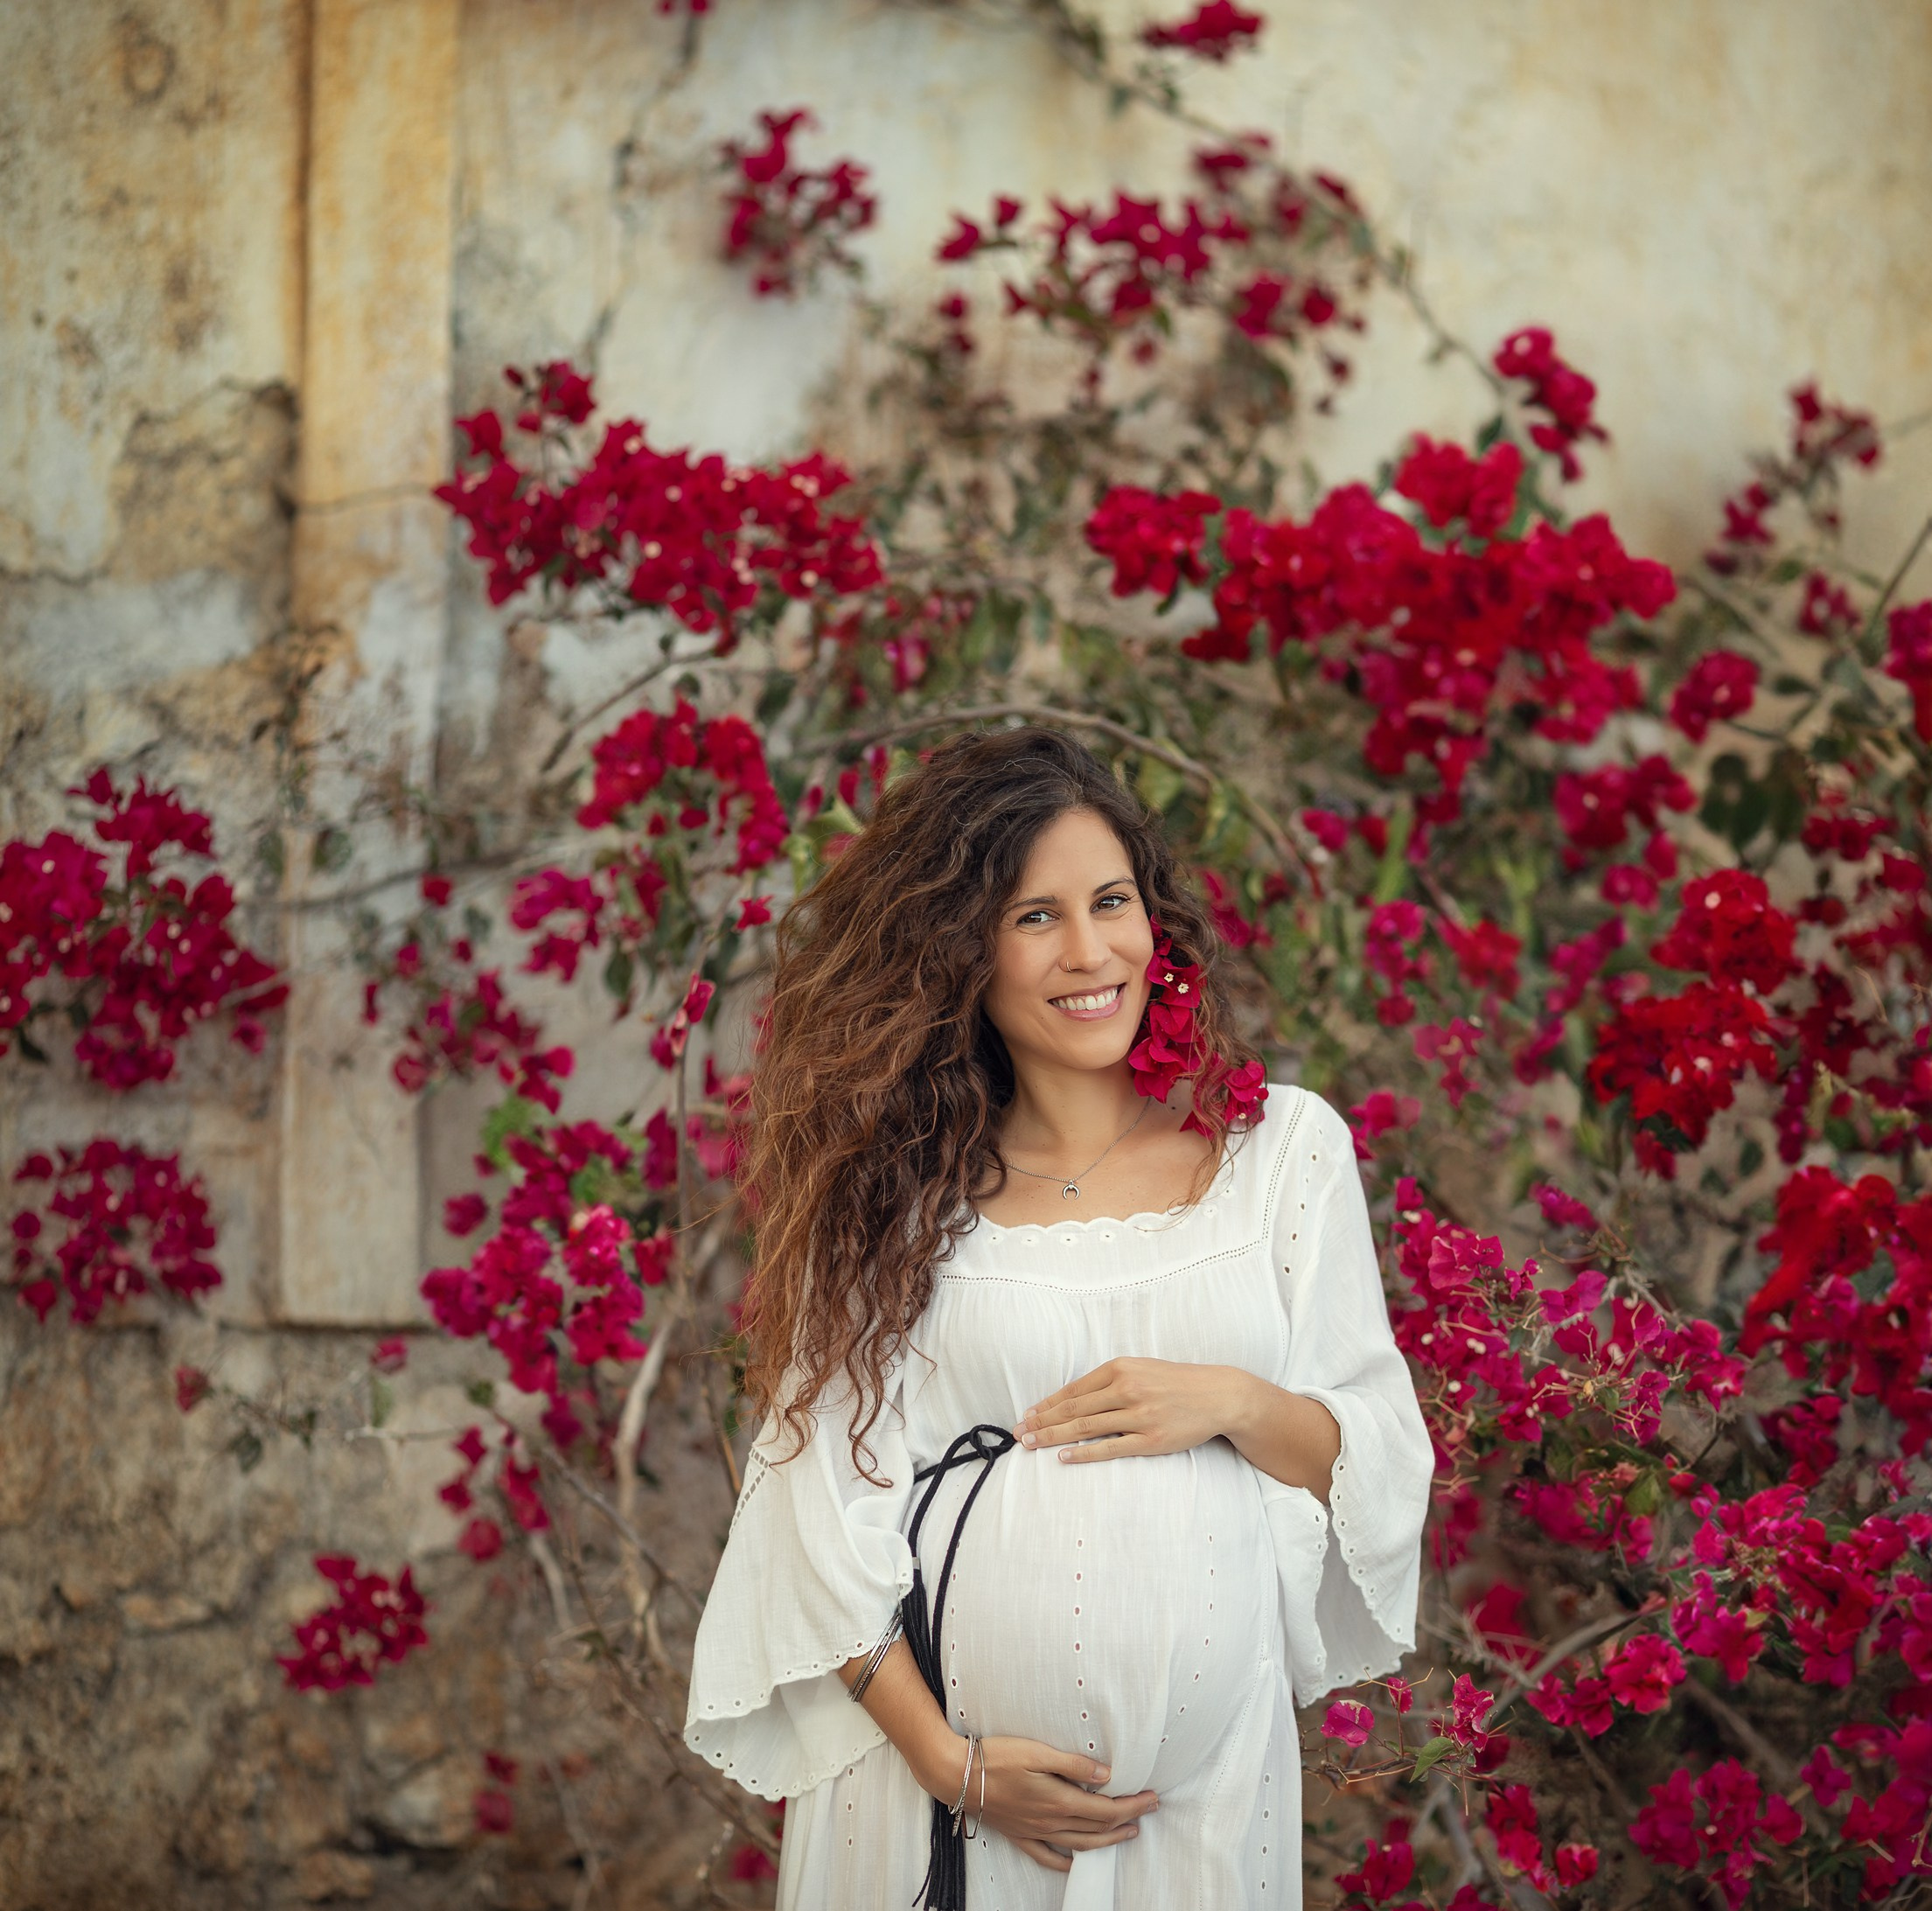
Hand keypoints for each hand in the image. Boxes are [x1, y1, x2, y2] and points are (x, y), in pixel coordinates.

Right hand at [917, 1733, 1156, 1872]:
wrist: (957, 1774)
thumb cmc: (997, 1756)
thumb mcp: (1038, 1752)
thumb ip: (1074, 1764)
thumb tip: (1106, 1776)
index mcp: (1058, 1801)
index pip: (1105, 1809)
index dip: (1132, 1805)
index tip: (1152, 1797)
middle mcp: (1050, 1822)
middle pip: (1097, 1827)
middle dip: (1127, 1820)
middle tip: (1149, 1810)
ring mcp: (1034, 1831)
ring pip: (1079, 1844)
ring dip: (1107, 1841)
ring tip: (1126, 1834)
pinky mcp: (1019, 1835)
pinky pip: (1047, 1855)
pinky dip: (1066, 1861)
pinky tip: (1075, 1861)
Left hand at [1014, 1356, 1240, 1462]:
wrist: (1217, 1395)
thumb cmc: (1174, 1382)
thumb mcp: (1140, 1369)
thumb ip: (1109, 1380)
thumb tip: (1072, 1398)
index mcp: (1121, 1368)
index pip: (1074, 1389)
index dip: (1047, 1404)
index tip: (1027, 1415)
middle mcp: (1127, 1389)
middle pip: (1074, 1409)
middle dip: (1042, 1422)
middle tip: (1019, 1433)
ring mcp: (1139, 1415)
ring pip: (1086, 1428)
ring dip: (1054, 1437)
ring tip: (1032, 1444)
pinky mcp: (1151, 1439)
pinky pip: (1110, 1448)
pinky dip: (1084, 1453)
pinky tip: (1064, 1457)